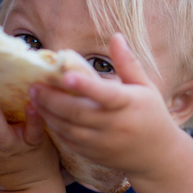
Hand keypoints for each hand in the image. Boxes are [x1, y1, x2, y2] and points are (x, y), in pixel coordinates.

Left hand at [31, 34, 184, 178]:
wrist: (158, 156)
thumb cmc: (152, 114)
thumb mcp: (146, 87)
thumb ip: (128, 63)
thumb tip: (116, 36)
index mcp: (129, 104)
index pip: (106, 94)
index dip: (86, 85)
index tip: (66, 75)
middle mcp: (116, 125)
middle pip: (78, 113)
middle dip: (53, 99)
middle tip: (34, 86)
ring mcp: (104, 143)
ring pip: (69, 129)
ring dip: (49, 114)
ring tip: (34, 97)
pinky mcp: (94, 155)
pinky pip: (69, 142)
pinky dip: (55, 128)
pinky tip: (46, 114)